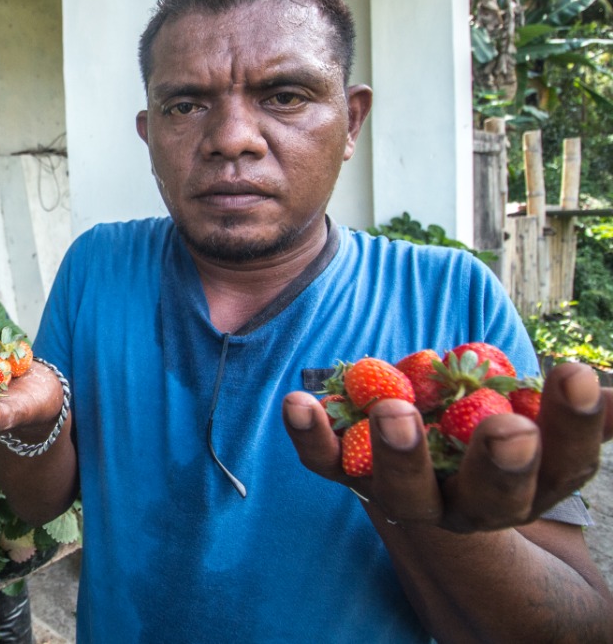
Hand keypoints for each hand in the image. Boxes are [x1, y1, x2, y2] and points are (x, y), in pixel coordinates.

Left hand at [283, 361, 612, 532]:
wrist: (424, 455)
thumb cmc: (493, 421)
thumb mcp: (543, 414)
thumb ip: (578, 404)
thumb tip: (611, 385)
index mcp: (530, 485)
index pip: (565, 463)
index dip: (573, 423)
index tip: (575, 374)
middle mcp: (469, 504)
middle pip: (488, 496)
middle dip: (498, 461)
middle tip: (507, 428)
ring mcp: (406, 495)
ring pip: (403, 491)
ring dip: (398, 453)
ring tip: (395, 412)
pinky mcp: (350, 476)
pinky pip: (327, 463)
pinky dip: (311, 435)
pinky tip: (297, 401)